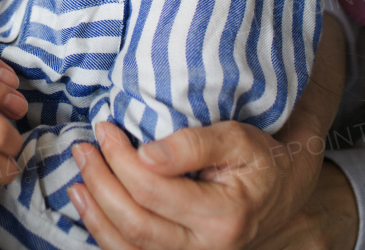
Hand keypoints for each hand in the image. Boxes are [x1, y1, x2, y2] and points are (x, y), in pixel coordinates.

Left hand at [68, 14, 346, 248]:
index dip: (119, 157)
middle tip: (82, 147)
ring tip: (76, 177)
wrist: (287, 191)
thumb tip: (146, 153)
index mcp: (224, 216)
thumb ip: (194, 144)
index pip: (152, 188)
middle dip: (100, 182)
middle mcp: (208, 249)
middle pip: (135, 222)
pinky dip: (105, 234)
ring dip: (95, 212)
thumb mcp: (238, 138)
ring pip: (128, 247)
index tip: (104, 128)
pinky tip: (89, 206)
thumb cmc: (262, 158)